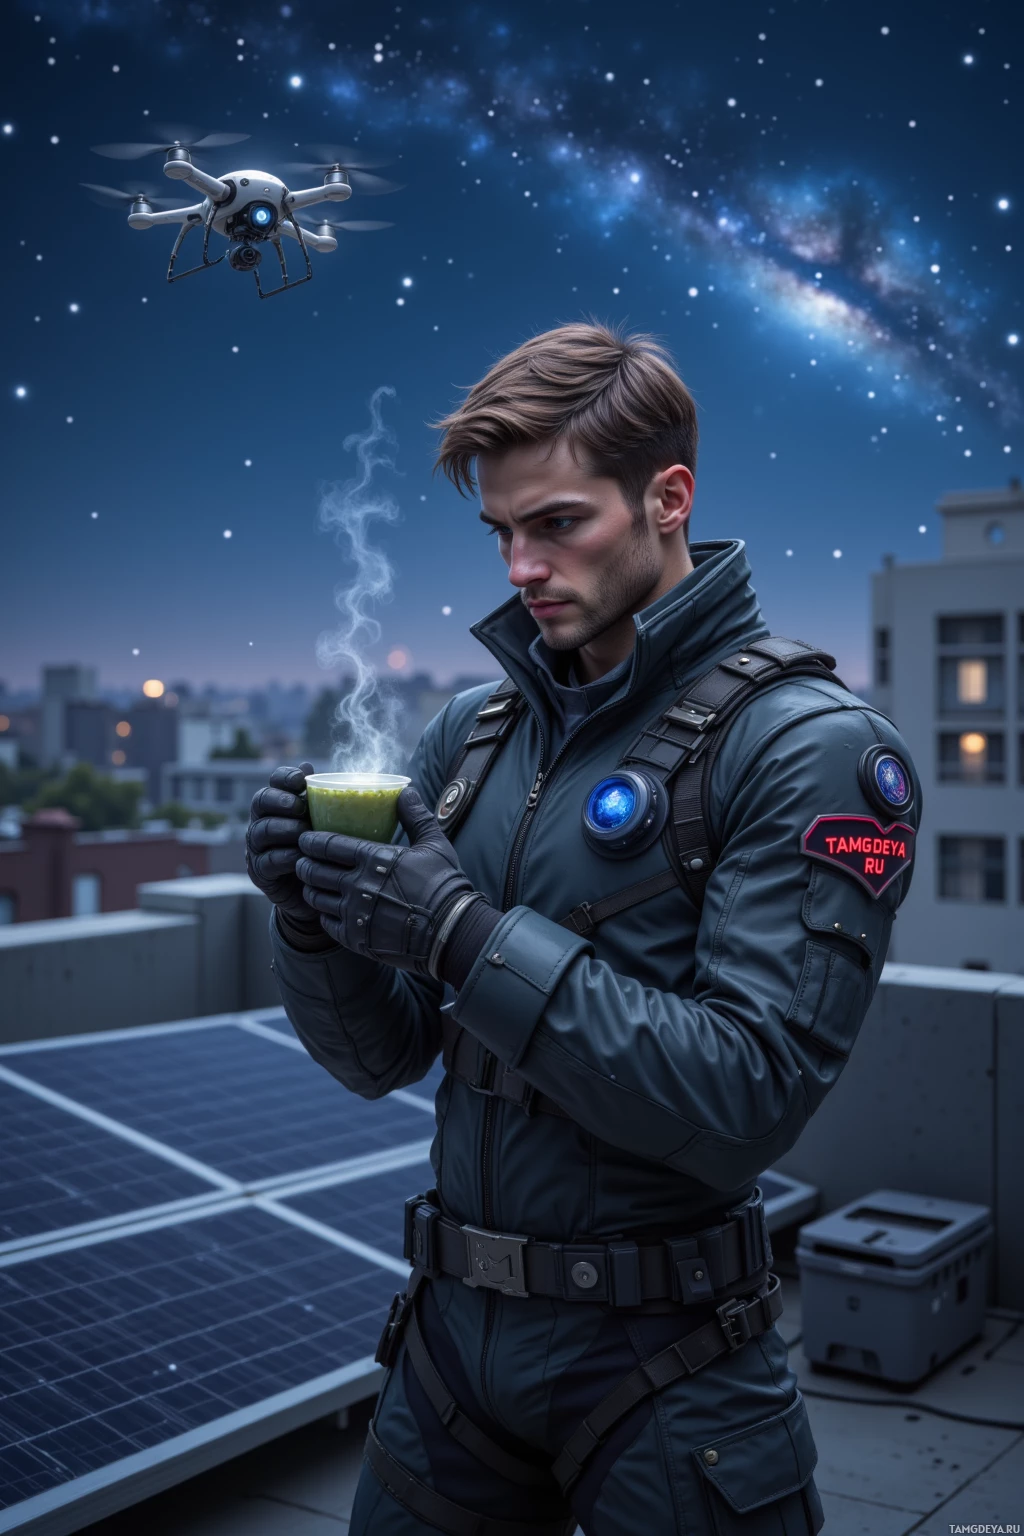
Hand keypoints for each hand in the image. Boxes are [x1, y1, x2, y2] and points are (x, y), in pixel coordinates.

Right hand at [246, 762, 322, 930]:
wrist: (315, 891)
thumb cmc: (321, 849)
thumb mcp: (326, 823)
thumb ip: (320, 797)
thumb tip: (308, 764)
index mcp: (279, 804)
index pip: (275, 781)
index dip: (285, 777)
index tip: (301, 780)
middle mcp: (263, 820)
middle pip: (260, 801)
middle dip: (279, 801)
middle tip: (299, 807)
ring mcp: (258, 846)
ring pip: (262, 830)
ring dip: (284, 829)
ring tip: (303, 832)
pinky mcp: (260, 871)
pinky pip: (268, 860)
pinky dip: (285, 857)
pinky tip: (301, 857)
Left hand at [295, 784, 484, 977]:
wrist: (451, 931)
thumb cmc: (444, 884)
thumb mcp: (434, 844)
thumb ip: (415, 816)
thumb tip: (406, 790)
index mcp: (373, 858)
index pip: (329, 845)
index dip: (311, 841)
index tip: (305, 838)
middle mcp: (358, 885)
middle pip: (315, 871)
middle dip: (303, 864)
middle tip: (301, 861)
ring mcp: (355, 913)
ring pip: (316, 898)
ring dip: (310, 889)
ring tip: (311, 884)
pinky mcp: (356, 938)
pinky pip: (327, 924)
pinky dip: (323, 915)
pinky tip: (327, 910)